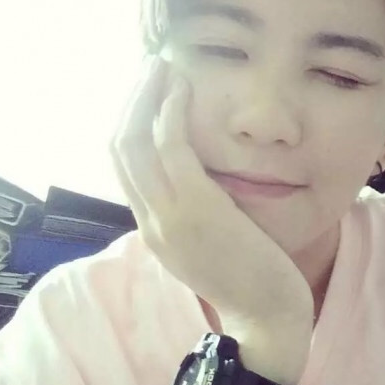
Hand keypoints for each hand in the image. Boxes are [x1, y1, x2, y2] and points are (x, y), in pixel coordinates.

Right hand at [109, 55, 313, 337]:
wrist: (266, 318)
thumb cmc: (246, 277)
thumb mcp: (206, 243)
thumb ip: (190, 212)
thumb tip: (193, 178)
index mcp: (151, 227)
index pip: (123, 165)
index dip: (128, 121)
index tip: (145, 91)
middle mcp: (149, 220)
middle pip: (119, 147)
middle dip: (130, 100)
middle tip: (149, 65)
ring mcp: (167, 216)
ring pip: (136, 142)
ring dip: (146, 96)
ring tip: (162, 65)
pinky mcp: (196, 210)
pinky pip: (172, 149)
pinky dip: (171, 114)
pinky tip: (183, 90)